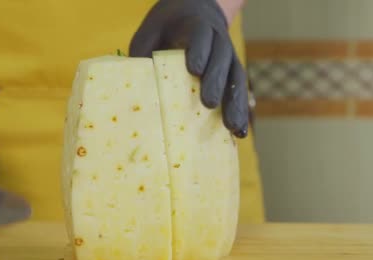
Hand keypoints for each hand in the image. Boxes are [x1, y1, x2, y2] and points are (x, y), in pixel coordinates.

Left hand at [130, 0, 249, 137]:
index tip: (194, 70)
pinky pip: (239, 92)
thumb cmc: (165, 30)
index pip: (201, 36)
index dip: (199, 51)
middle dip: (215, 81)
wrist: (192, 15)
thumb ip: (144, 56)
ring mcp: (230, 58)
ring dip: (235, 104)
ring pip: (236, 79)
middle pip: (222, 59)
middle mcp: (219, 40)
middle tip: (208, 103)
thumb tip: (131, 89)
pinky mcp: (233, 74)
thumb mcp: (150, 35)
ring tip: (233, 127)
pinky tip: (239, 133)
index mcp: (198, 26)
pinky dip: (241, 112)